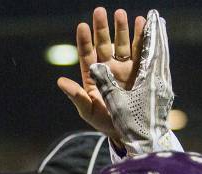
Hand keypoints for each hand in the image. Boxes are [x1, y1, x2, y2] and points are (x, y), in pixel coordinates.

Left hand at [57, 7, 145, 145]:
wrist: (128, 132)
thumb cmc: (104, 123)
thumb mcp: (88, 111)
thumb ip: (76, 96)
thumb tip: (60, 81)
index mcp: (94, 76)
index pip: (87, 55)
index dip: (84, 41)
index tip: (82, 26)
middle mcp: (109, 68)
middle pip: (104, 44)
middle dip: (102, 28)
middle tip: (99, 11)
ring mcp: (125, 68)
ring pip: (122, 44)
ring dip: (121, 29)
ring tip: (120, 14)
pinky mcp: (141, 71)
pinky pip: (141, 51)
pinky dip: (141, 37)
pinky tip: (142, 23)